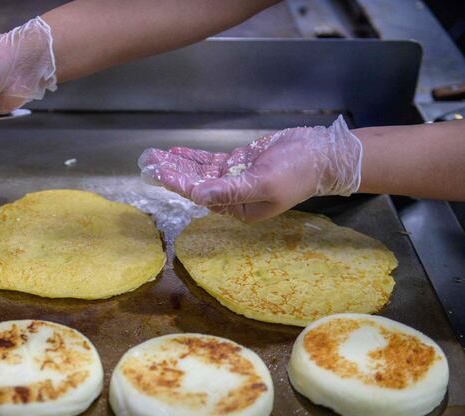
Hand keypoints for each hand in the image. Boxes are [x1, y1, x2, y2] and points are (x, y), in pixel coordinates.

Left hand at [139, 116, 362, 221]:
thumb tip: (198, 195)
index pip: (202, 196)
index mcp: (239, 209)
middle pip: (196, 184)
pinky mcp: (239, 164)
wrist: (322, 154)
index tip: (160, 172)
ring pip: (201, 172)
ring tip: (155, 156)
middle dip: (173, 173)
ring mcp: (235, 179)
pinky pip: (211, 163)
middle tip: (148, 162)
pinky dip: (193, 158)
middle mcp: (234, 197)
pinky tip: (176, 152)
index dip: (179, 183)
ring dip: (179, 164)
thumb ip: (230, 191)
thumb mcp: (263, 183)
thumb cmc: (296, 172)